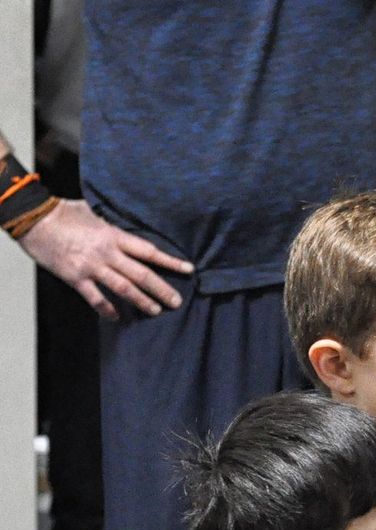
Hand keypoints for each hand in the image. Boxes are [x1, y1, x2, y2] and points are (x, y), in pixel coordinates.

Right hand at [19, 198, 188, 317]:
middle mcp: (106, 253)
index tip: (188, 269)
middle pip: (141, 274)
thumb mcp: (92, 213)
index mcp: (113, 235)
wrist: (33, 218)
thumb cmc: (62, 212)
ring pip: (124, 288)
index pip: (148, 251)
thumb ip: (110, 224)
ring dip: (142, 301)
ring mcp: (91, 266)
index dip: (170, 261)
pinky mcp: (75, 278)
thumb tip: (122, 226)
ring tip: (156, 310)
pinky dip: (107, 308)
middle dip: (161, 289)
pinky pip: (95, 298)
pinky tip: (117, 317)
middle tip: (177, 301)